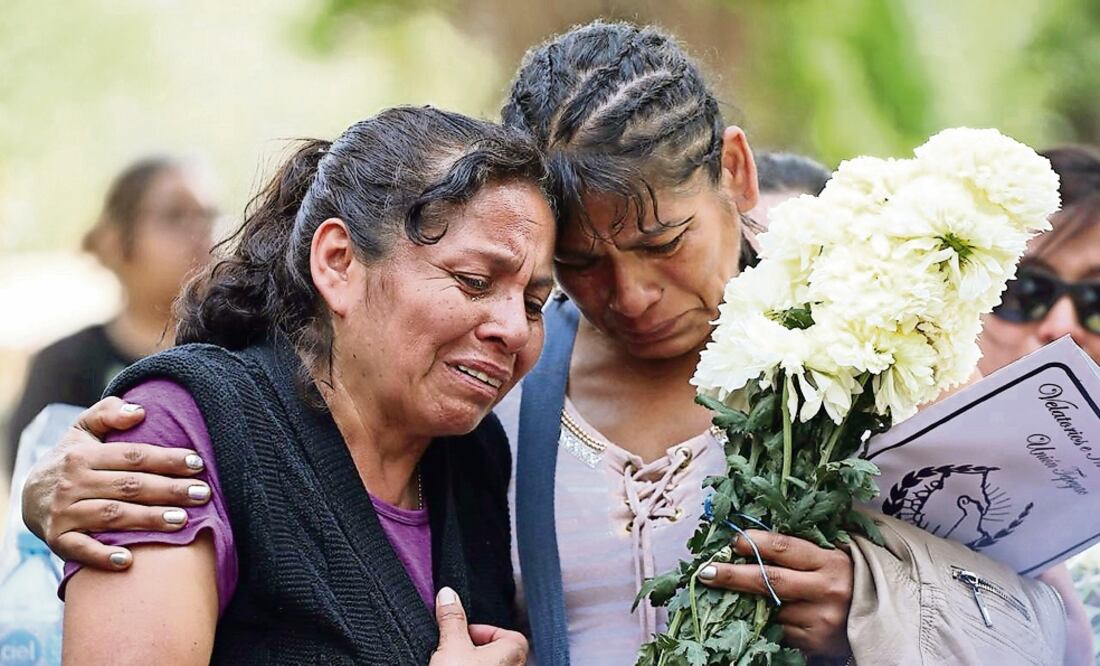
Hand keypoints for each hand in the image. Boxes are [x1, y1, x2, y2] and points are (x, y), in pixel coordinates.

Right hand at [21, 397, 210, 569]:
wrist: (28, 496)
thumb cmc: (71, 460)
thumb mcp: (82, 430)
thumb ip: (108, 413)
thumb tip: (140, 410)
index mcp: (83, 456)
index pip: (133, 456)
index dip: (167, 459)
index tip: (198, 463)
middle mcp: (73, 483)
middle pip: (129, 486)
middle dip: (169, 490)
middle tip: (203, 494)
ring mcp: (63, 513)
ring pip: (112, 515)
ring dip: (148, 519)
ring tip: (183, 520)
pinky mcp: (57, 540)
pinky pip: (80, 549)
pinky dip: (101, 555)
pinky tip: (128, 560)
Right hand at [430, 587, 527, 665]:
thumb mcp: (451, 646)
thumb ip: (452, 619)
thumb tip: (448, 595)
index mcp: (514, 653)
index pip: (510, 635)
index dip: (485, 630)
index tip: (464, 631)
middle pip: (497, 651)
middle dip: (474, 647)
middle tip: (454, 649)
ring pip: (490, 665)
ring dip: (471, 662)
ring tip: (450, 664)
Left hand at [698, 530, 852, 656]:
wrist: (882, 619)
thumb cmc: (848, 580)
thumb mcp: (831, 558)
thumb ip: (799, 552)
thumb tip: (750, 541)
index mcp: (831, 561)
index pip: (784, 548)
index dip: (754, 543)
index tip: (732, 541)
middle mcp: (827, 589)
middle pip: (770, 580)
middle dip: (733, 576)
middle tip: (706, 572)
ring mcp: (821, 619)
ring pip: (771, 609)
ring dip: (748, 602)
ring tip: (727, 596)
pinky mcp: (815, 642)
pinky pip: (779, 630)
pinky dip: (766, 622)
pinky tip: (758, 615)